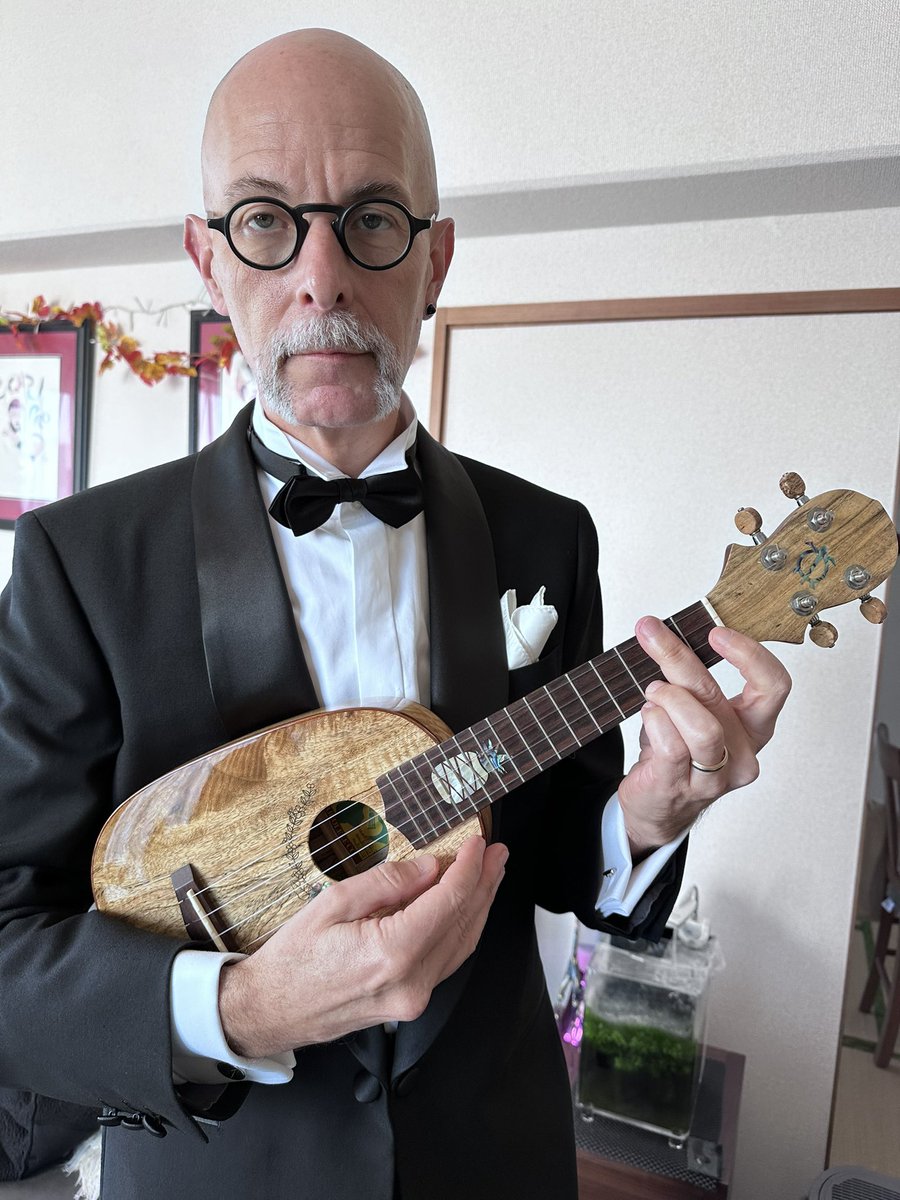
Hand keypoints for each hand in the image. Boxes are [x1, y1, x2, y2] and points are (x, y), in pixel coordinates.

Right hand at [218, 835, 507, 1057]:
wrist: (271, 1009)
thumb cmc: (294, 957)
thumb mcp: (334, 902)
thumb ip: (388, 882)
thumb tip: (431, 867)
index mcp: (392, 952)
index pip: (449, 901)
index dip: (469, 867)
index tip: (478, 842)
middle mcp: (411, 981)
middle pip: (463, 923)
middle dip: (484, 883)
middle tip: (498, 853)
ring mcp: (414, 998)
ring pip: (462, 945)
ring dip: (479, 906)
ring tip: (490, 875)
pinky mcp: (410, 1004)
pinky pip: (448, 961)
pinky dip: (461, 930)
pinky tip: (465, 909)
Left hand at [617, 616, 791, 854]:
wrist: (657, 806)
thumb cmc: (677, 751)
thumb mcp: (693, 710)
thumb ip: (691, 680)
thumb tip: (663, 633)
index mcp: (754, 726)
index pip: (774, 686)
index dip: (750, 655)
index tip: (716, 632)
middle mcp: (743, 752)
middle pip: (717, 695)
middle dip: (678, 656)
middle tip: (650, 632)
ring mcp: (716, 776)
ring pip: (701, 727)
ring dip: (669, 698)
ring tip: (653, 691)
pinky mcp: (683, 787)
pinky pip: (671, 746)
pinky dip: (655, 721)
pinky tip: (650, 715)